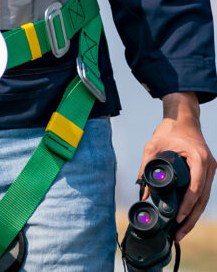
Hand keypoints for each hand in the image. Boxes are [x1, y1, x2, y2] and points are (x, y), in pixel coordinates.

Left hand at [140, 92, 214, 240]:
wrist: (183, 118)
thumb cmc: (169, 130)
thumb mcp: (153, 146)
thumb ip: (145, 168)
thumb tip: (142, 192)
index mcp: (198, 159)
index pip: (195, 188)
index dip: (187, 205)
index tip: (177, 218)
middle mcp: (208, 167)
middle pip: (202, 199)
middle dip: (190, 219)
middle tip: (178, 234)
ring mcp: (210, 171)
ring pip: (204, 200)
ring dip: (192, 216)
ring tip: (181, 232)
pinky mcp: (206, 173)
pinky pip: (202, 193)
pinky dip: (194, 207)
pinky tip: (186, 218)